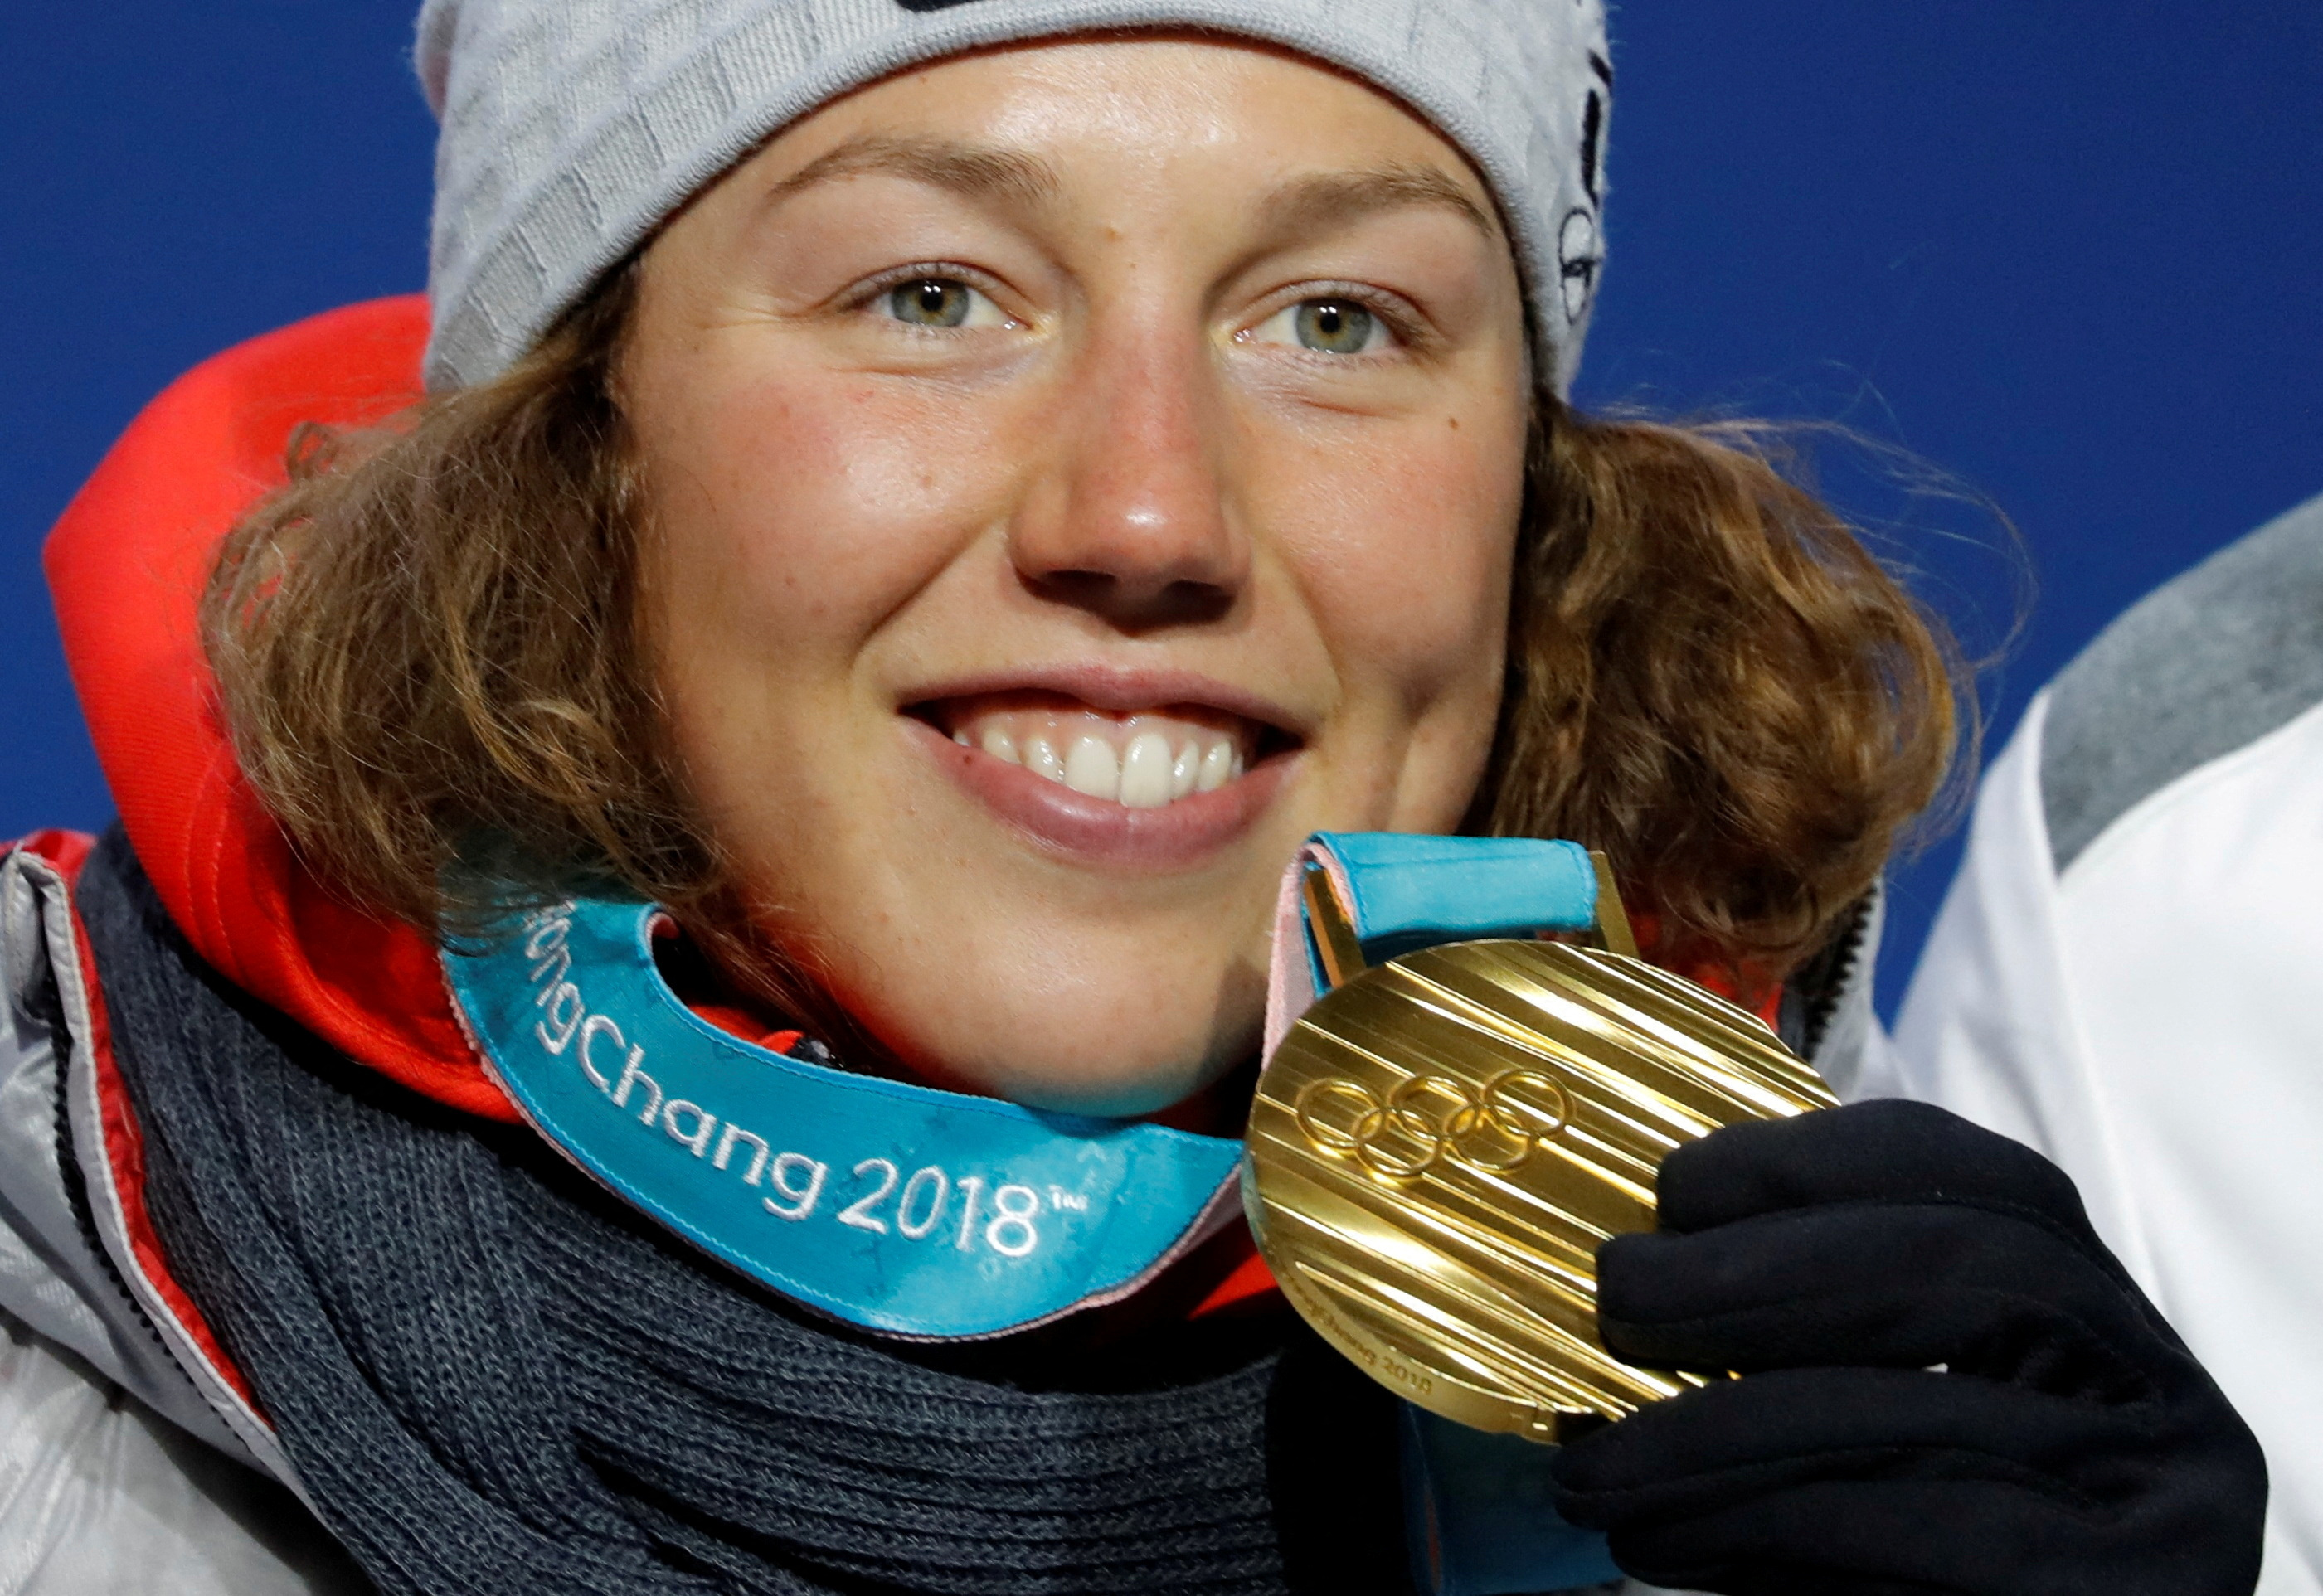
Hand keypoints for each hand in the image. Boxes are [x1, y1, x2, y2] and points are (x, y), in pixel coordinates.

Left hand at [1547, 1100, 2266, 1595]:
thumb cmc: (1925, 1547)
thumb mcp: (1906, 1413)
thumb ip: (1828, 1330)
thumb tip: (1654, 1256)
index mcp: (2105, 1311)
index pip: (1977, 1178)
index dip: (1816, 1164)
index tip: (1678, 1189)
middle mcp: (2159, 1390)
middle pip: (1952, 1271)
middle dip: (1753, 1275)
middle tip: (1617, 1306)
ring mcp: (2158, 1499)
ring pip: (1899, 1415)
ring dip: (1708, 1436)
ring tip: (1592, 1468)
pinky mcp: (2107, 1594)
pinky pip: (1899, 1533)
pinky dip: (1752, 1534)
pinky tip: (1658, 1543)